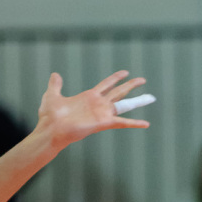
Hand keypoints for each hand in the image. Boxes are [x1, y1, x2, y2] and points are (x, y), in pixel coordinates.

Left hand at [35, 71, 150, 149]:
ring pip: (124, 104)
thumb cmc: (50, 116)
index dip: (116, 78)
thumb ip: (56, 85)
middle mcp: (99, 104)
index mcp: (89, 96)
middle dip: (131, 85)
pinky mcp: (104, 122)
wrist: (51, 129)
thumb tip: (55, 74)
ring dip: (138, 101)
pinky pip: (123, 122)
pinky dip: (135, 123)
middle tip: (143, 80)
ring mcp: (102, 113)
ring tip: (151, 98)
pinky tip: (146, 124)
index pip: (106, 84)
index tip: (126, 72)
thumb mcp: (52, 95)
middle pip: (119, 92)